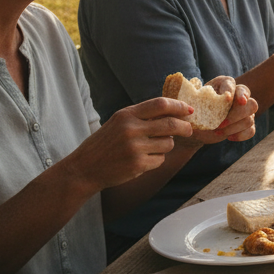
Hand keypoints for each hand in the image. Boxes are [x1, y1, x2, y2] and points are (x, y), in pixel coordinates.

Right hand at [61, 98, 193, 192]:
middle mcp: (130, 129)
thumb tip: (176, 111)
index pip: (161, 104)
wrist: (84, 168)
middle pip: (171, 124)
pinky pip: (160, 159)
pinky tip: (141, 160)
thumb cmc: (105, 143)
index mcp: (126, 115)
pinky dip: (156, 160)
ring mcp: (134, 148)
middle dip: (185, 127)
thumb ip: (142, 115)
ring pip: (168, 144)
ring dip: (166, 146)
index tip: (189, 110)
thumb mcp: (119, 122)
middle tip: (189, 129)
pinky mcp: (138, 164)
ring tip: (149, 148)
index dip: (179, 106)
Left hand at [182, 76, 257, 145]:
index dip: (230, 90)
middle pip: (250, 103)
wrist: (195, 127)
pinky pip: (251, 130)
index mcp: (223, 84)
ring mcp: (244, 111)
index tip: (226, 99)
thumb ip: (189, 103)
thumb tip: (191, 107)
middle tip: (221, 123)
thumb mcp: (187, 105)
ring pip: (250, 118)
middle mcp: (237, 96)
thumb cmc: (191, 112)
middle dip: (237, 114)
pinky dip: (241, 135)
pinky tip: (229, 137)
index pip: (232, 84)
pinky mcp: (245, 125)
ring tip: (217, 131)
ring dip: (234, 127)